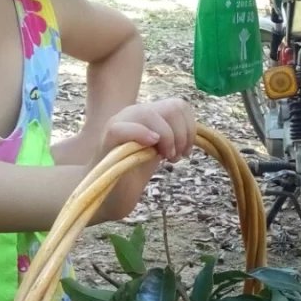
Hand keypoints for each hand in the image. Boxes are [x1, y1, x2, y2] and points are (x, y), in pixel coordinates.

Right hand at [91, 98, 195, 220]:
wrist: (110, 194)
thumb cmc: (133, 172)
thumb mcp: (160, 150)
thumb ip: (173, 136)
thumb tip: (192, 132)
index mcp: (148, 114)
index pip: (180, 105)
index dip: (190, 128)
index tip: (185, 151)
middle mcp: (134, 112)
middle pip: (172, 107)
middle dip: (181, 135)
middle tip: (175, 157)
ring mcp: (119, 122)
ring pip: (150, 113)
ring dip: (166, 137)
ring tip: (165, 158)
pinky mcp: (108, 138)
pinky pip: (124, 127)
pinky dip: (141, 134)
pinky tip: (151, 147)